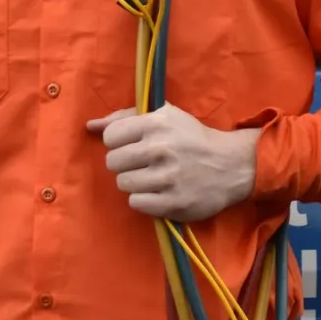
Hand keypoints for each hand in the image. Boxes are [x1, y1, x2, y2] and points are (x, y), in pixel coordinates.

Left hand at [86, 104, 259, 221]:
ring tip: (150, 178)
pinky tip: (156, 192)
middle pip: (113, 162)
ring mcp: (167, 177)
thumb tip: (90, 126)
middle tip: (141, 164)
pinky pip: (136, 203)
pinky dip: (143, 200)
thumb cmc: (191, 137)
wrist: (231, 165)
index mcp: (156, 123)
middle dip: (124, 164)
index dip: (118, 142)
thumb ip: (124, 118)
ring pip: (123, 184)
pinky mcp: (174, 202)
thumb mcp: (163, 116)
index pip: (110, 137)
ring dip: (133, 182)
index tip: (132, 145)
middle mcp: (161, 148)